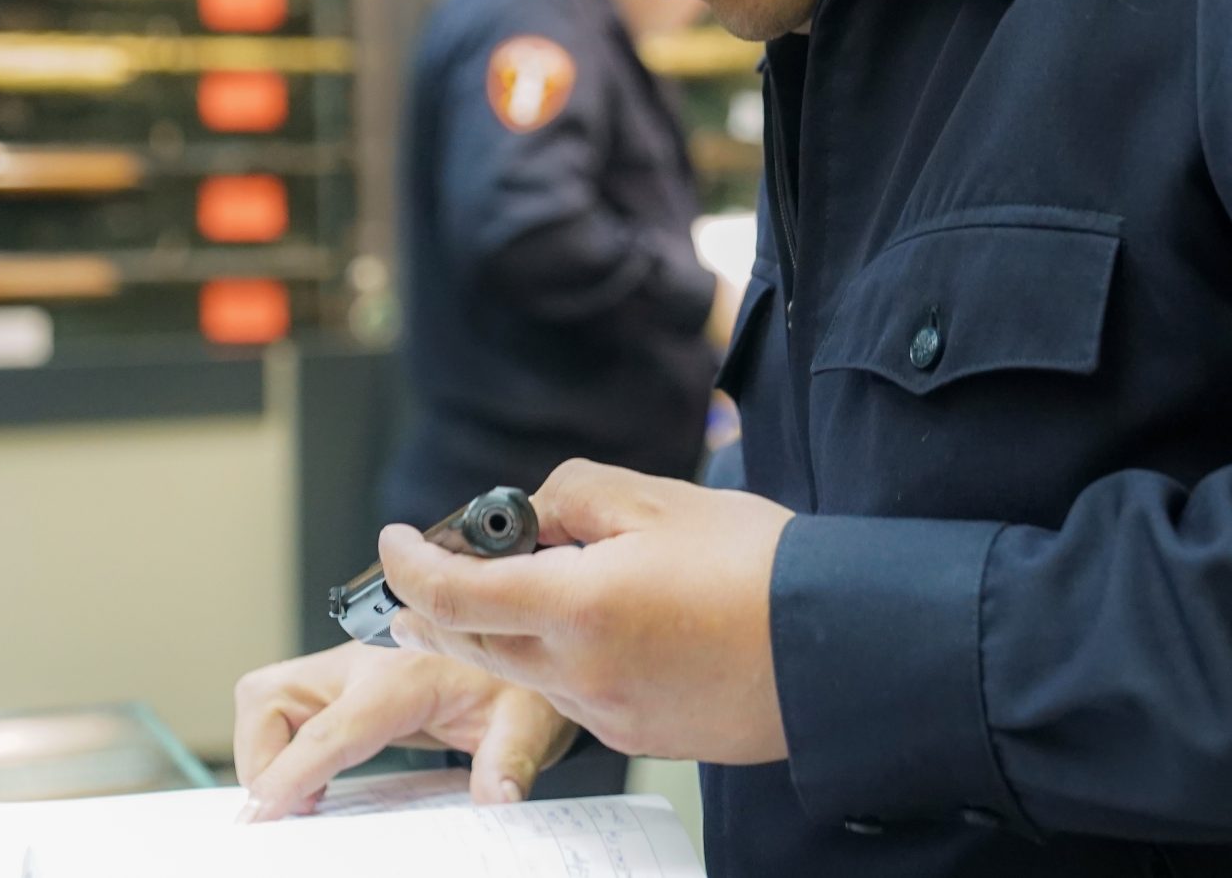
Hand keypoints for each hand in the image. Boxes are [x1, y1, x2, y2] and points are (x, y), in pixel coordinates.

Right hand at [232, 642, 577, 818]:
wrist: (532, 629)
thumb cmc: (526, 675)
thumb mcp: (530, 719)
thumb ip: (510, 757)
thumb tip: (496, 797)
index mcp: (401, 676)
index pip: (328, 731)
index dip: (287, 776)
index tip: (262, 813)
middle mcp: (363, 664)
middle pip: (268, 697)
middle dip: (258, 756)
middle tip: (282, 808)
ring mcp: (349, 668)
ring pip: (268, 695)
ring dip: (265, 747)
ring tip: (298, 796)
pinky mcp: (347, 680)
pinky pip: (289, 705)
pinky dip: (282, 742)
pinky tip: (314, 778)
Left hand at [383, 460, 794, 762]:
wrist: (835, 642)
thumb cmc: (755, 564)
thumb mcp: (654, 499)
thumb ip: (570, 496)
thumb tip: (531, 519)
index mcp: (576, 607)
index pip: (452, 592)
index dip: (410, 563)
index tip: (396, 539)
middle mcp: (580, 673)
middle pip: (472, 643)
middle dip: (435, 606)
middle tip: (418, 578)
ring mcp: (608, 714)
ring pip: (522, 673)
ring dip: (504, 631)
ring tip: (530, 586)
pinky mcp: (640, 735)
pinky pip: (573, 697)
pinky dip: (560, 660)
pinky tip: (598, 628)